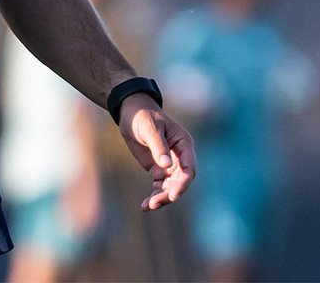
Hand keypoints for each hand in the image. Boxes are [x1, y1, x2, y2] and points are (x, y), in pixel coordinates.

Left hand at [118, 92, 196, 210]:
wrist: (131, 113)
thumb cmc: (143, 116)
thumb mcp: (150, 128)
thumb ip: (159, 146)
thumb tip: (166, 165)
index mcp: (184, 145)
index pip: (188, 168)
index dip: (183, 183)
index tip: (173, 195)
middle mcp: (180, 157)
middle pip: (180, 181)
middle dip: (170, 194)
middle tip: (155, 203)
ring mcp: (170, 165)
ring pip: (170, 187)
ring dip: (161, 198)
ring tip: (148, 206)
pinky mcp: (158, 170)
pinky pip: (159, 187)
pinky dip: (154, 196)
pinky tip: (145, 206)